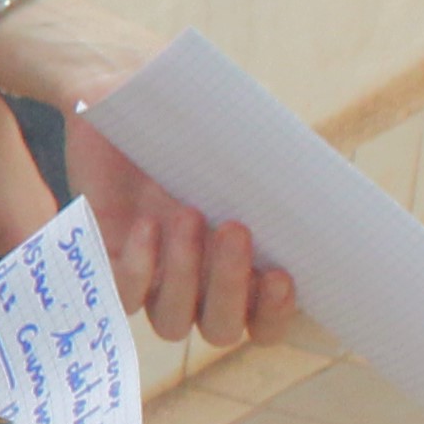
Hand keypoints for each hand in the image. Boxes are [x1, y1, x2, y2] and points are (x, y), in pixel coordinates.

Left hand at [67, 109, 296, 345]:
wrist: (124, 95)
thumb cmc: (195, 125)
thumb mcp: (241, 141)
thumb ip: (278, 169)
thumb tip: (315, 183)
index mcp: (242, 267)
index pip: (264, 324)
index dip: (275, 315)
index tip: (282, 275)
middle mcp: (198, 284)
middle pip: (220, 328)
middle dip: (230, 286)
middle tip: (234, 228)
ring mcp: (152, 277)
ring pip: (172, 321)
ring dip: (184, 274)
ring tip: (187, 213)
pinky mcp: (107, 260)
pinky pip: (122, 294)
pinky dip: (138, 265)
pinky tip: (146, 224)